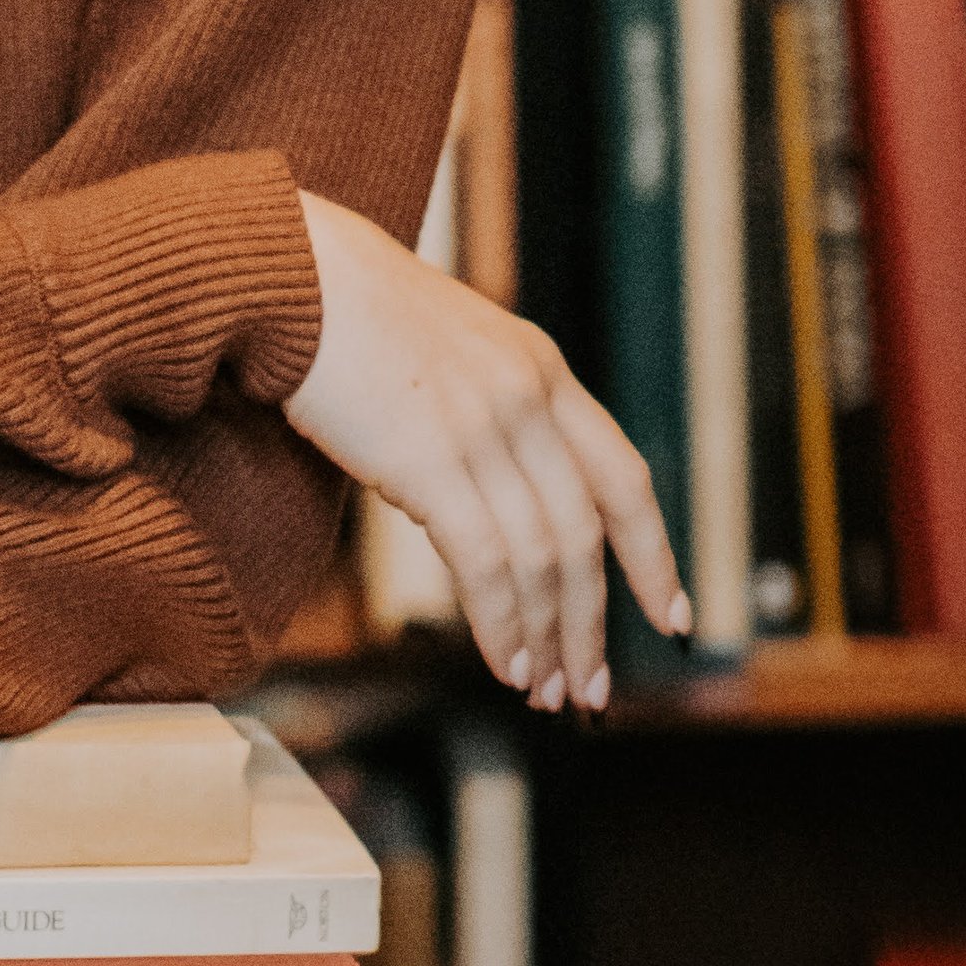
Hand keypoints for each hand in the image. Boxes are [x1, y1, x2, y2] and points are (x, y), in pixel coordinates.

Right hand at [283, 192, 688, 712]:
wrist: (294, 274)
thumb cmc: (348, 313)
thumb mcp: (451, 348)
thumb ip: (489, 409)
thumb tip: (495, 500)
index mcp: (543, 369)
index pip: (625, 478)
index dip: (654, 556)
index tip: (671, 619)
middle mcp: (529, 398)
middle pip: (588, 535)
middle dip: (593, 624)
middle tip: (591, 691)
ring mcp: (485, 428)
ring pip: (544, 560)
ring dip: (548, 638)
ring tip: (542, 691)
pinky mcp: (432, 459)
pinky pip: (489, 565)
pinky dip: (504, 626)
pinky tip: (505, 663)